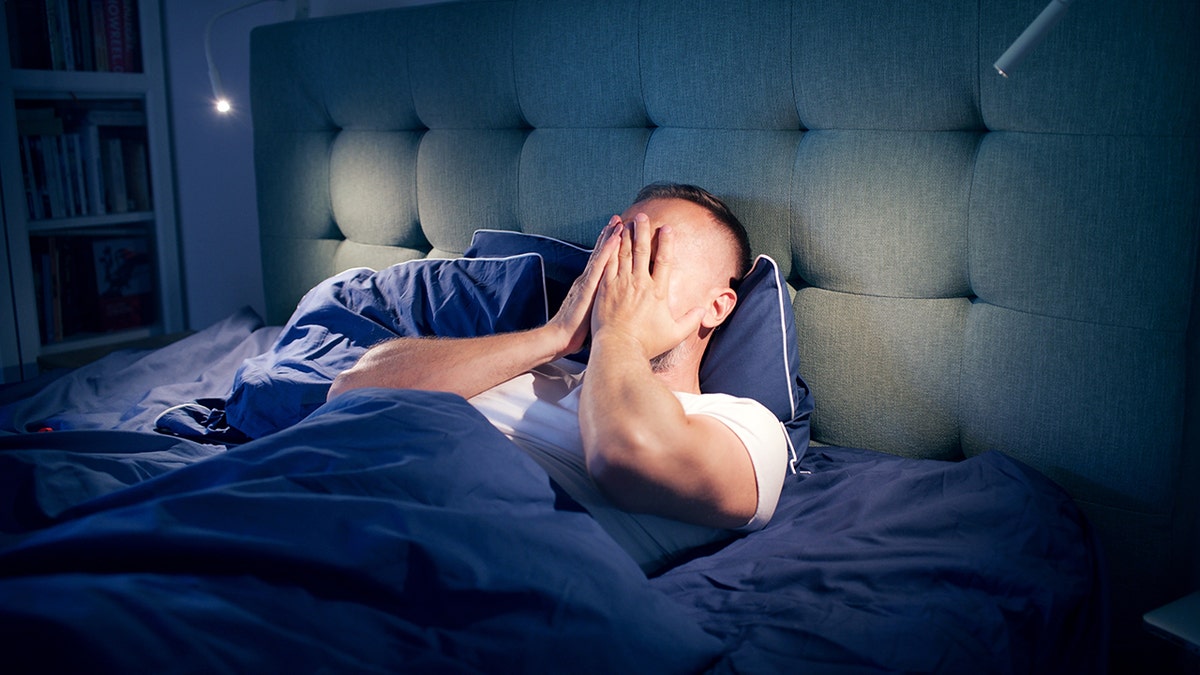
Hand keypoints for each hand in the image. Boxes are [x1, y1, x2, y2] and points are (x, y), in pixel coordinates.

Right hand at [545, 216, 622, 356]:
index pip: (601, 262)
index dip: (608, 246)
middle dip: (609, 235)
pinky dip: (607, 250)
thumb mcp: (590, 315)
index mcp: (589, 286)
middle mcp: (588, 279)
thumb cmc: (574, 332)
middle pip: (601, 253)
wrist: (558, 338)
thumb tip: (611, 306)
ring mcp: (587, 281)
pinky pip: (601, 265)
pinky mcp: (588, 287)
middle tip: (618, 219)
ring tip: (617, 221)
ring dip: (609, 237)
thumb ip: (598, 306)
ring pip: (601, 254)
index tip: (617, 232)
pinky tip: (615, 239)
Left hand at [591, 212, 703, 360]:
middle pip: (643, 251)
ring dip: (627, 235)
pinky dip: (611, 248)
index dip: (667, 242)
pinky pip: (609, 263)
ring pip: (625, 253)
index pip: (664, 261)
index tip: (667, 228)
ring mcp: (621, 284)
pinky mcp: (605, 288)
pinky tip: (611, 238)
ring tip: (628, 221)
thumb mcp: (674, 334)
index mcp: (658, 292)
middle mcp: (640, 283)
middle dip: (644, 231)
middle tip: (644, 216)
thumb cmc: (646, 344)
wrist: (619, 349)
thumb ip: (690, 320)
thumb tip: (703, 310)